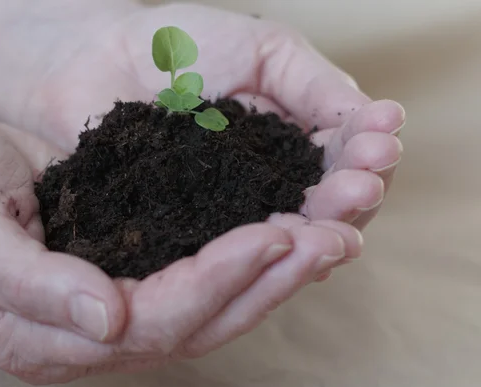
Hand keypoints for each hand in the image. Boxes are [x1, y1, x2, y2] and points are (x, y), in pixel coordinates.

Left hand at [0, 1, 404, 231]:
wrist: (94, 58)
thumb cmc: (181, 45)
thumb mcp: (267, 51)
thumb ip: (320, 87)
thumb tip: (386, 120)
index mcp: (296, 139)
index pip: (347, 156)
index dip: (367, 152)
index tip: (382, 141)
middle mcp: (274, 182)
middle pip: (328, 201)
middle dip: (354, 193)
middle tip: (365, 183)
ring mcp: (239, 210)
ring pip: (294, 228)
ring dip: (326, 223)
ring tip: (348, 204)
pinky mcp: (199, 233)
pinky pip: (241, 247)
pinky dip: (273, 248)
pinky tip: (297, 241)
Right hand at [0, 108, 363, 383]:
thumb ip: (29, 284)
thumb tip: (107, 320)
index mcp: (55, 335)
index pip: (158, 318)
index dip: (219, 280)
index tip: (275, 234)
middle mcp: (100, 330)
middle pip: (204, 319)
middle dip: (273, 280)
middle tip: (334, 239)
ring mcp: (124, 303)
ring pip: (218, 300)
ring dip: (278, 270)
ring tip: (332, 235)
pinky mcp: (141, 267)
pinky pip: (209, 270)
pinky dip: (253, 251)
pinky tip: (292, 227)